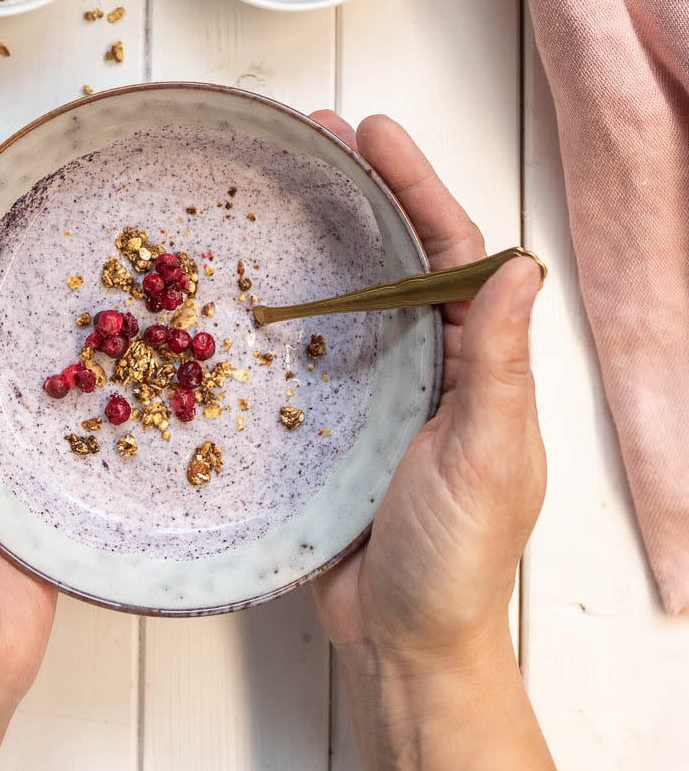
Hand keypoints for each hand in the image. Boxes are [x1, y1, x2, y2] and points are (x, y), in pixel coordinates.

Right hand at [308, 112, 562, 770]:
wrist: (401, 638)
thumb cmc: (455, 556)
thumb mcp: (489, 457)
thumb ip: (500, 366)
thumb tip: (518, 266)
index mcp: (480, 361)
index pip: (451, 252)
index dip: (415, 186)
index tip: (374, 132)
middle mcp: (432, 363)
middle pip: (396, 257)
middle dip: (361, 193)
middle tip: (313, 139)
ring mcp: (380, 390)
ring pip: (350, 296)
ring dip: (320, 240)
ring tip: (278, 190)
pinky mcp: (333, 420)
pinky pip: (310, 350)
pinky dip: (287, 310)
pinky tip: (252, 288)